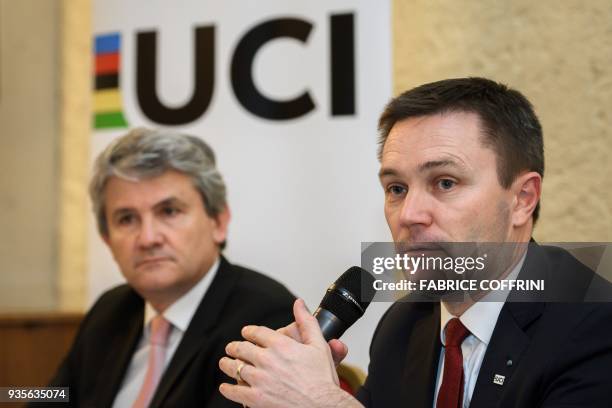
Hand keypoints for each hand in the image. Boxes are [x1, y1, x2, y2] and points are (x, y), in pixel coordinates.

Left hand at [219, 299, 362, 407]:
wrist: (323, 406)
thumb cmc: (322, 379)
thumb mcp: (319, 345)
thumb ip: (307, 322)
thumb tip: (299, 304)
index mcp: (281, 345)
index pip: (257, 332)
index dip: (249, 331)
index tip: (246, 333)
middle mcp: (267, 360)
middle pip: (242, 349)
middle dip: (235, 347)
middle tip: (231, 348)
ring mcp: (259, 380)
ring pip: (236, 368)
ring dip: (228, 364)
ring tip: (225, 363)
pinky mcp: (256, 399)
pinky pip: (235, 392)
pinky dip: (227, 389)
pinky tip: (225, 387)